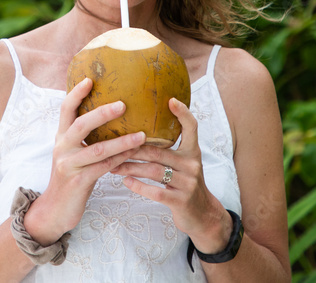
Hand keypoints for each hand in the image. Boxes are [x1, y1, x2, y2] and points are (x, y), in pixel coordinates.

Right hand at [23, 77, 145, 243]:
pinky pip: (103, 168)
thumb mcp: (73, 154)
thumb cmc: (71, 178)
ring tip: (142, 135)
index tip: (90, 79)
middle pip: (80, 124)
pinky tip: (134, 155)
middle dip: (102, 113)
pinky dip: (120, 160)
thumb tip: (108, 115)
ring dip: (122, 141)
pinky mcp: (78, 182)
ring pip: (97, 149)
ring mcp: (69, 165)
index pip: (65, 109)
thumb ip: (84, 138)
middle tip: (123, 104)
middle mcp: (62, 148)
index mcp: (61, 137)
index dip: (76, 93)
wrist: (55, 210)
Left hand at [109, 97, 231, 252]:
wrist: (203, 216)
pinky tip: (126, 182)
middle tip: (112, 144)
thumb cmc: (186, 185)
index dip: (183, 113)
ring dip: (130, 167)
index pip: (192, 127)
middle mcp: (192, 165)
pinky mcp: (181, 201)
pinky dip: (138, 186)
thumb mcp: (185, 164)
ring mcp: (188, 183)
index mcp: (193, 152)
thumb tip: (141, 132)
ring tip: (113, 165)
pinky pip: (155, 191)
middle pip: (159, 151)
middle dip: (133, 148)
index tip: (170, 100)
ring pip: (154, 170)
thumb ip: (170, 151)